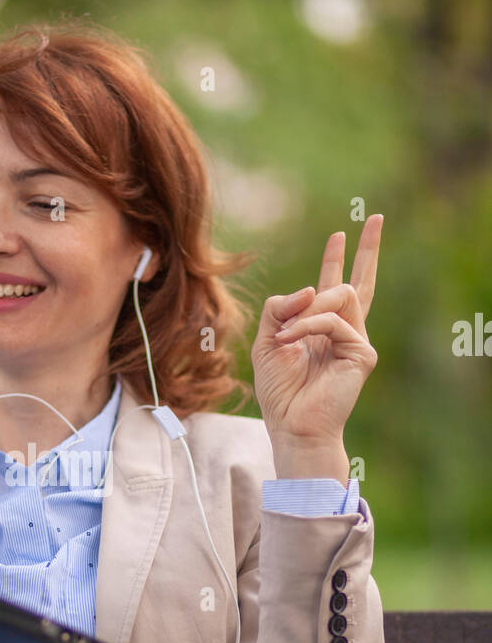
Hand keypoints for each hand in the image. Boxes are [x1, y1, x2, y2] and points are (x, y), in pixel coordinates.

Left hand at [251, 215, 381, 448]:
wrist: (291, 425)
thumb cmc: (279, 391)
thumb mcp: (268, 340)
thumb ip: (281, 309)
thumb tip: (310, 288)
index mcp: (322, 329)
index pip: (334, 288)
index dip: (337, 260)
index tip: (341, 234)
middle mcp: (343, 332)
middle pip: (361, 283)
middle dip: (367, 249)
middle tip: (373, 217)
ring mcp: (355, 342)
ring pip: (341, 295)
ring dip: (308, 310)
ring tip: (288, 335)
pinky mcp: (362, 353)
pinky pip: (334, 322)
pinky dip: (308, 327)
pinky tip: (292, 342)